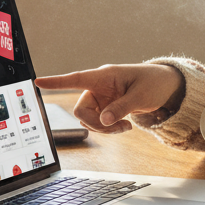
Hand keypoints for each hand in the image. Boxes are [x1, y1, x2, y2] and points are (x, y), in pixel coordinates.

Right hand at [36, 64, 184, 134]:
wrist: (167, 87)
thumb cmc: (155, 83)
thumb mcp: (140, 96)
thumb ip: (121, 108)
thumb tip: (103, 121)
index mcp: (104, 76)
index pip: (76, 78)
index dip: (56, 82)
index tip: (37, 81)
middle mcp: (99, 87)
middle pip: (81, 109)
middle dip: (95, 124)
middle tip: (117, 127)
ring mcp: (102, 98)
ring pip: (89, 120)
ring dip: (104, 129)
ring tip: (125, 127)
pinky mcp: (106, 108)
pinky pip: (98, 123)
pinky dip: (109, 129)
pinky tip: (125, 126)